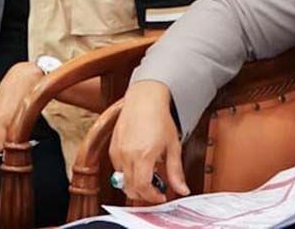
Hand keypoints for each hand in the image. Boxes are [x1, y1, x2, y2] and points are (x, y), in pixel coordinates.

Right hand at [108, 81, 188, 204]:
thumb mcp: (173, 146)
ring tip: (148, 176)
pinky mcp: (112, 147)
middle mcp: (127, 155)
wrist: (144, 98)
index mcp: (143, 156)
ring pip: (122, 180)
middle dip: (143, 194)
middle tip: (155, 190)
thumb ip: (176, 171)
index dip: (152, 197)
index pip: (143, 188)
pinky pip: (117, 168)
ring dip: (134, 184)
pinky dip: (127, 173)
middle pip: (130, 188)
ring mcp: (118, 151)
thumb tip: (182, 190)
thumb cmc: (159, 118)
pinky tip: (138, 164)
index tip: (161, 196)